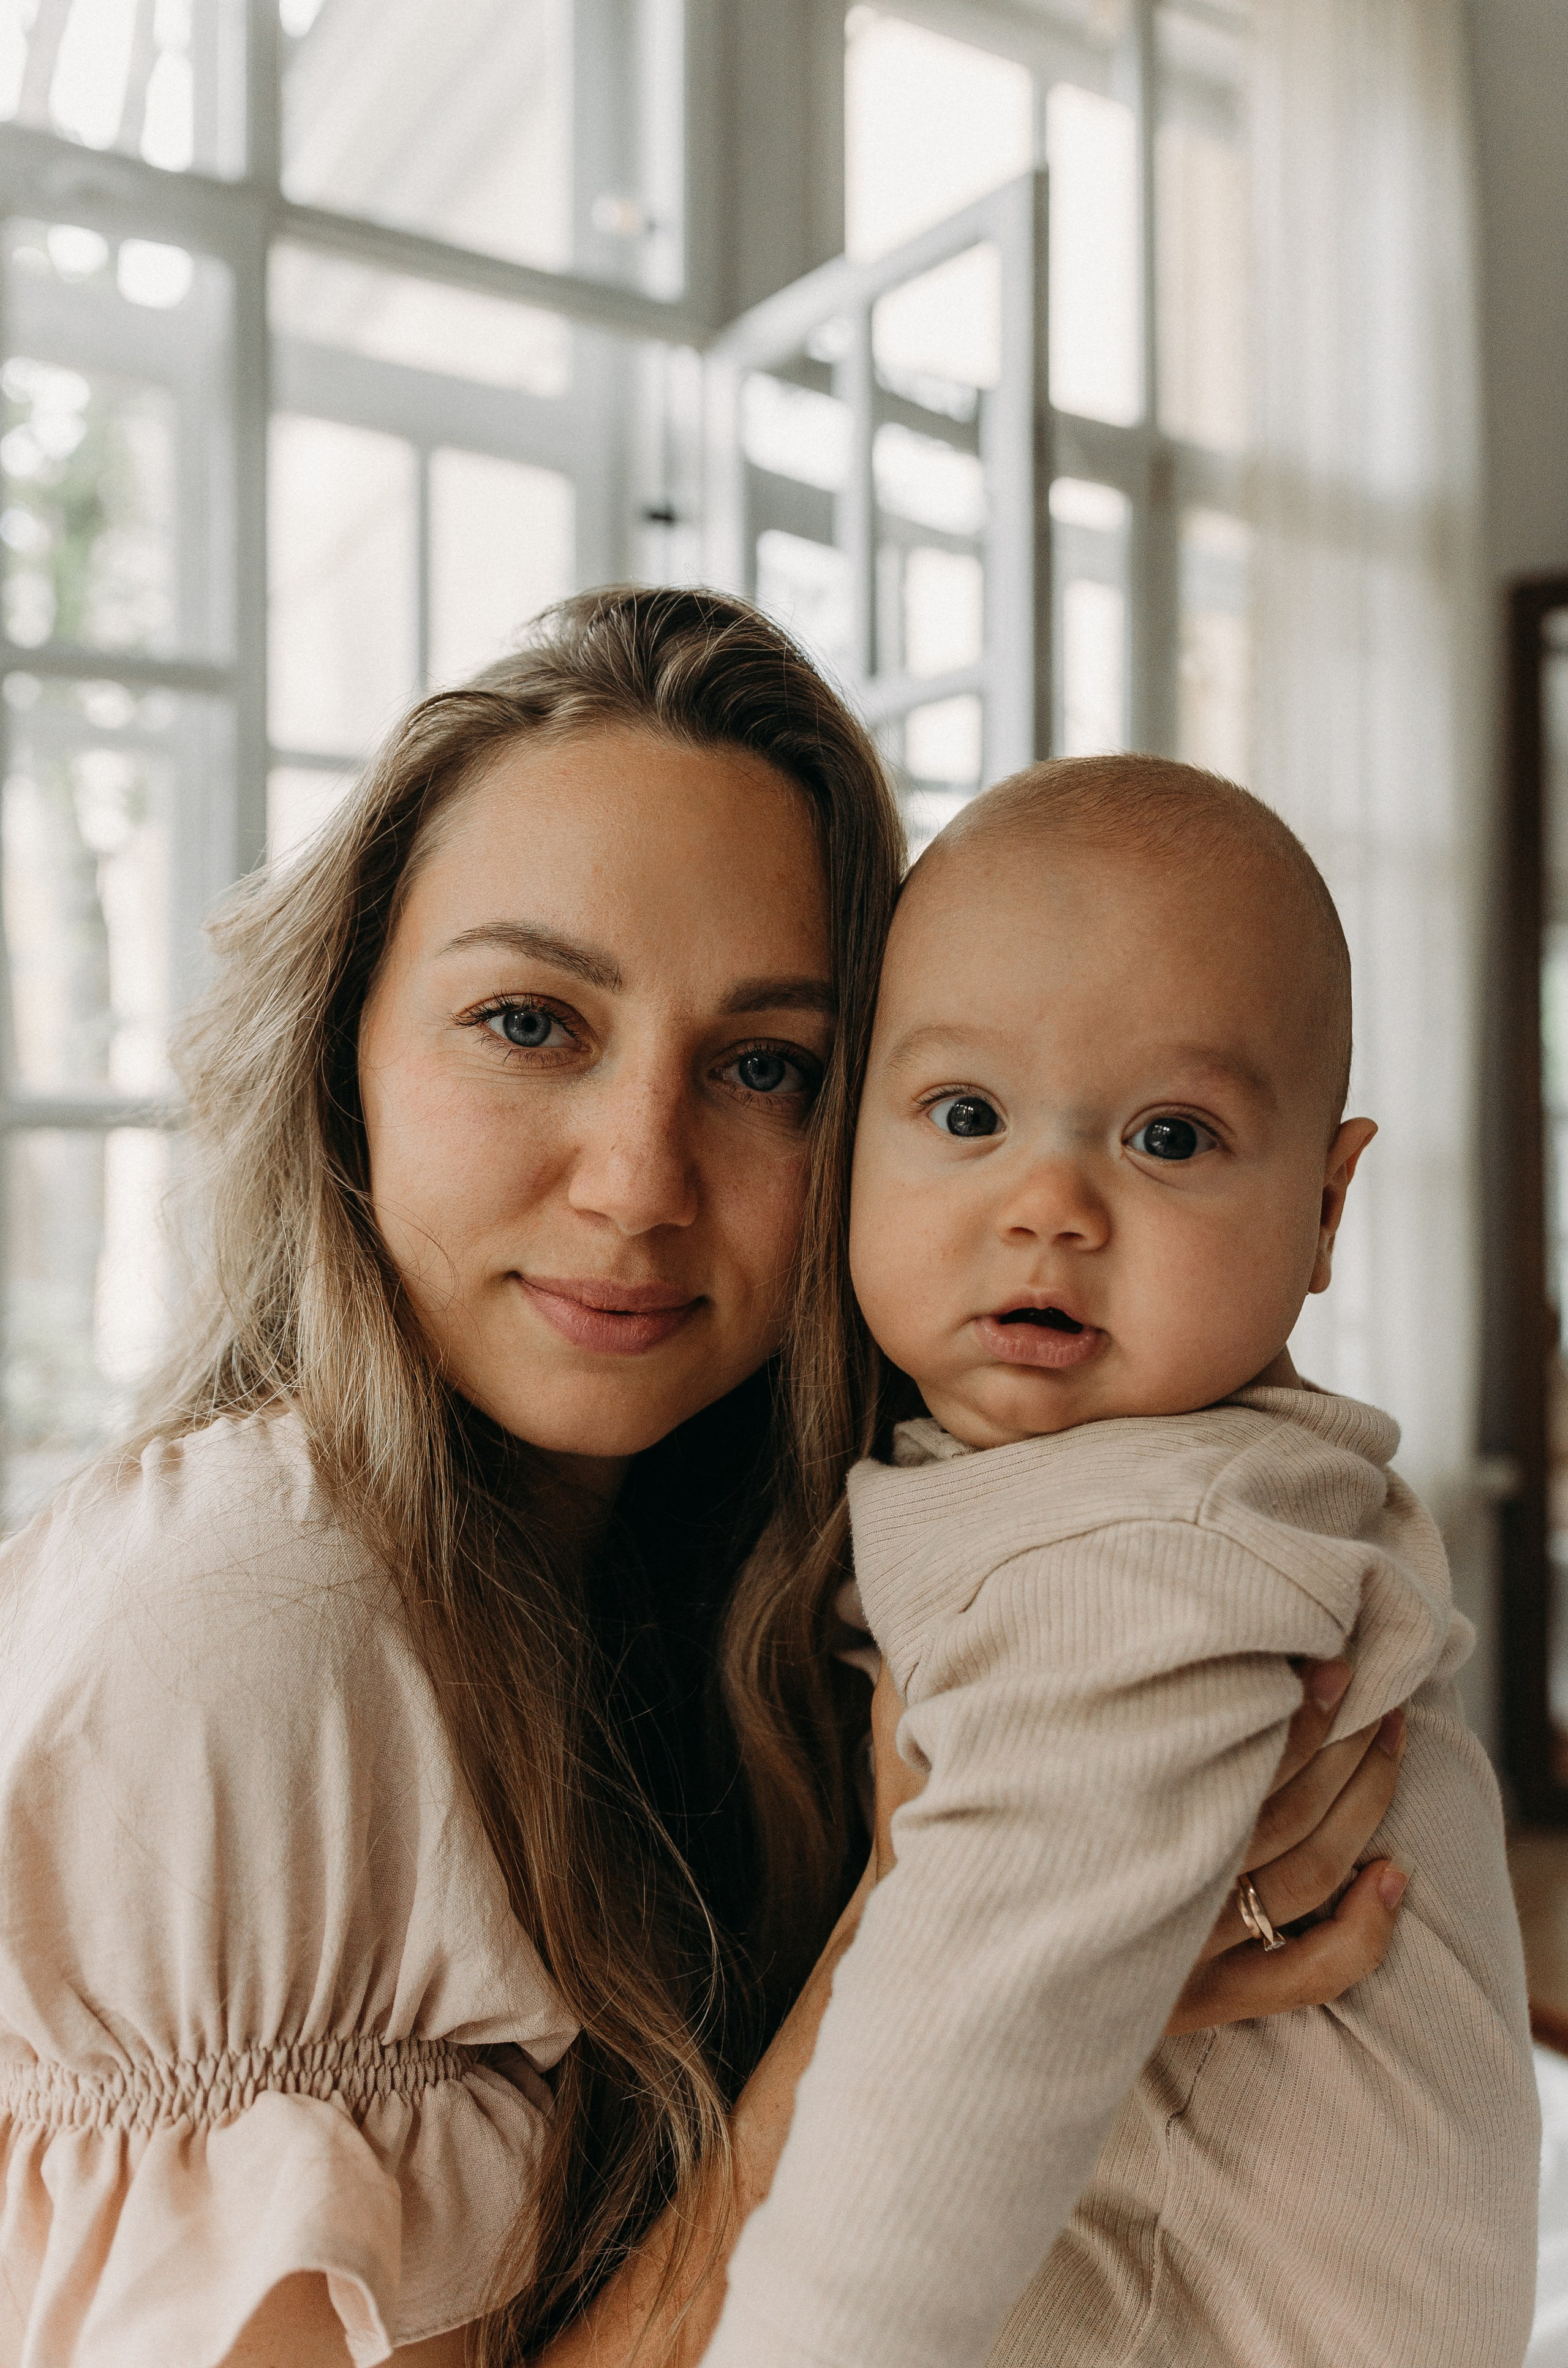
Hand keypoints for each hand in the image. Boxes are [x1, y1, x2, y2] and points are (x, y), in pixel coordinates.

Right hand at [865, 1657, 1409, 2035]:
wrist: (920, 1997)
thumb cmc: (924, 1865)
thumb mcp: (915, 1770)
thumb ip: (917, 1694)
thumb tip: (914, 1622)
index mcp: (1098, 1829)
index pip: (1217, 1757)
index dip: (1278, 1705)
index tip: (1308, 1653)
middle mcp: (1155, 1897)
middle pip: (1280, 1809)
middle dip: (1332, 1737)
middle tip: (1356, 1671)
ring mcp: (1184, 1959)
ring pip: (1305, 1875)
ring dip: (1362, 1805)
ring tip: (1384, 1735)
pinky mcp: (1199, 2005)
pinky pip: (1303, 1976)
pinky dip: (1361, 1934)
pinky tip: (1392, 1877)